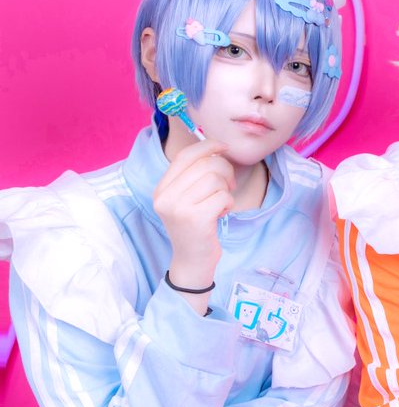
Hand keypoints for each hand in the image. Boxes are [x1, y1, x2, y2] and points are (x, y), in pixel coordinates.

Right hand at [153, 140, 233, 294]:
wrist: (192, 261)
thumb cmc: (196, 226)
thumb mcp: (187, 199)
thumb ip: (194, 176)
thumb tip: (216, 148)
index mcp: (161, 188)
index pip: (185, 156)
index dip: (207, 146)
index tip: (224, 147)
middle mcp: (165, 197)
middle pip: (205, 164)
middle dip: (225, 171)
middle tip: (227, 186)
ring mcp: (178, 208)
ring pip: (215, 179)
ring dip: (226, 190)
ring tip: (221, 203)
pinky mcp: (196, 219)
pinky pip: (223, 196)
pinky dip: (228, 203)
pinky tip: (221, 214)